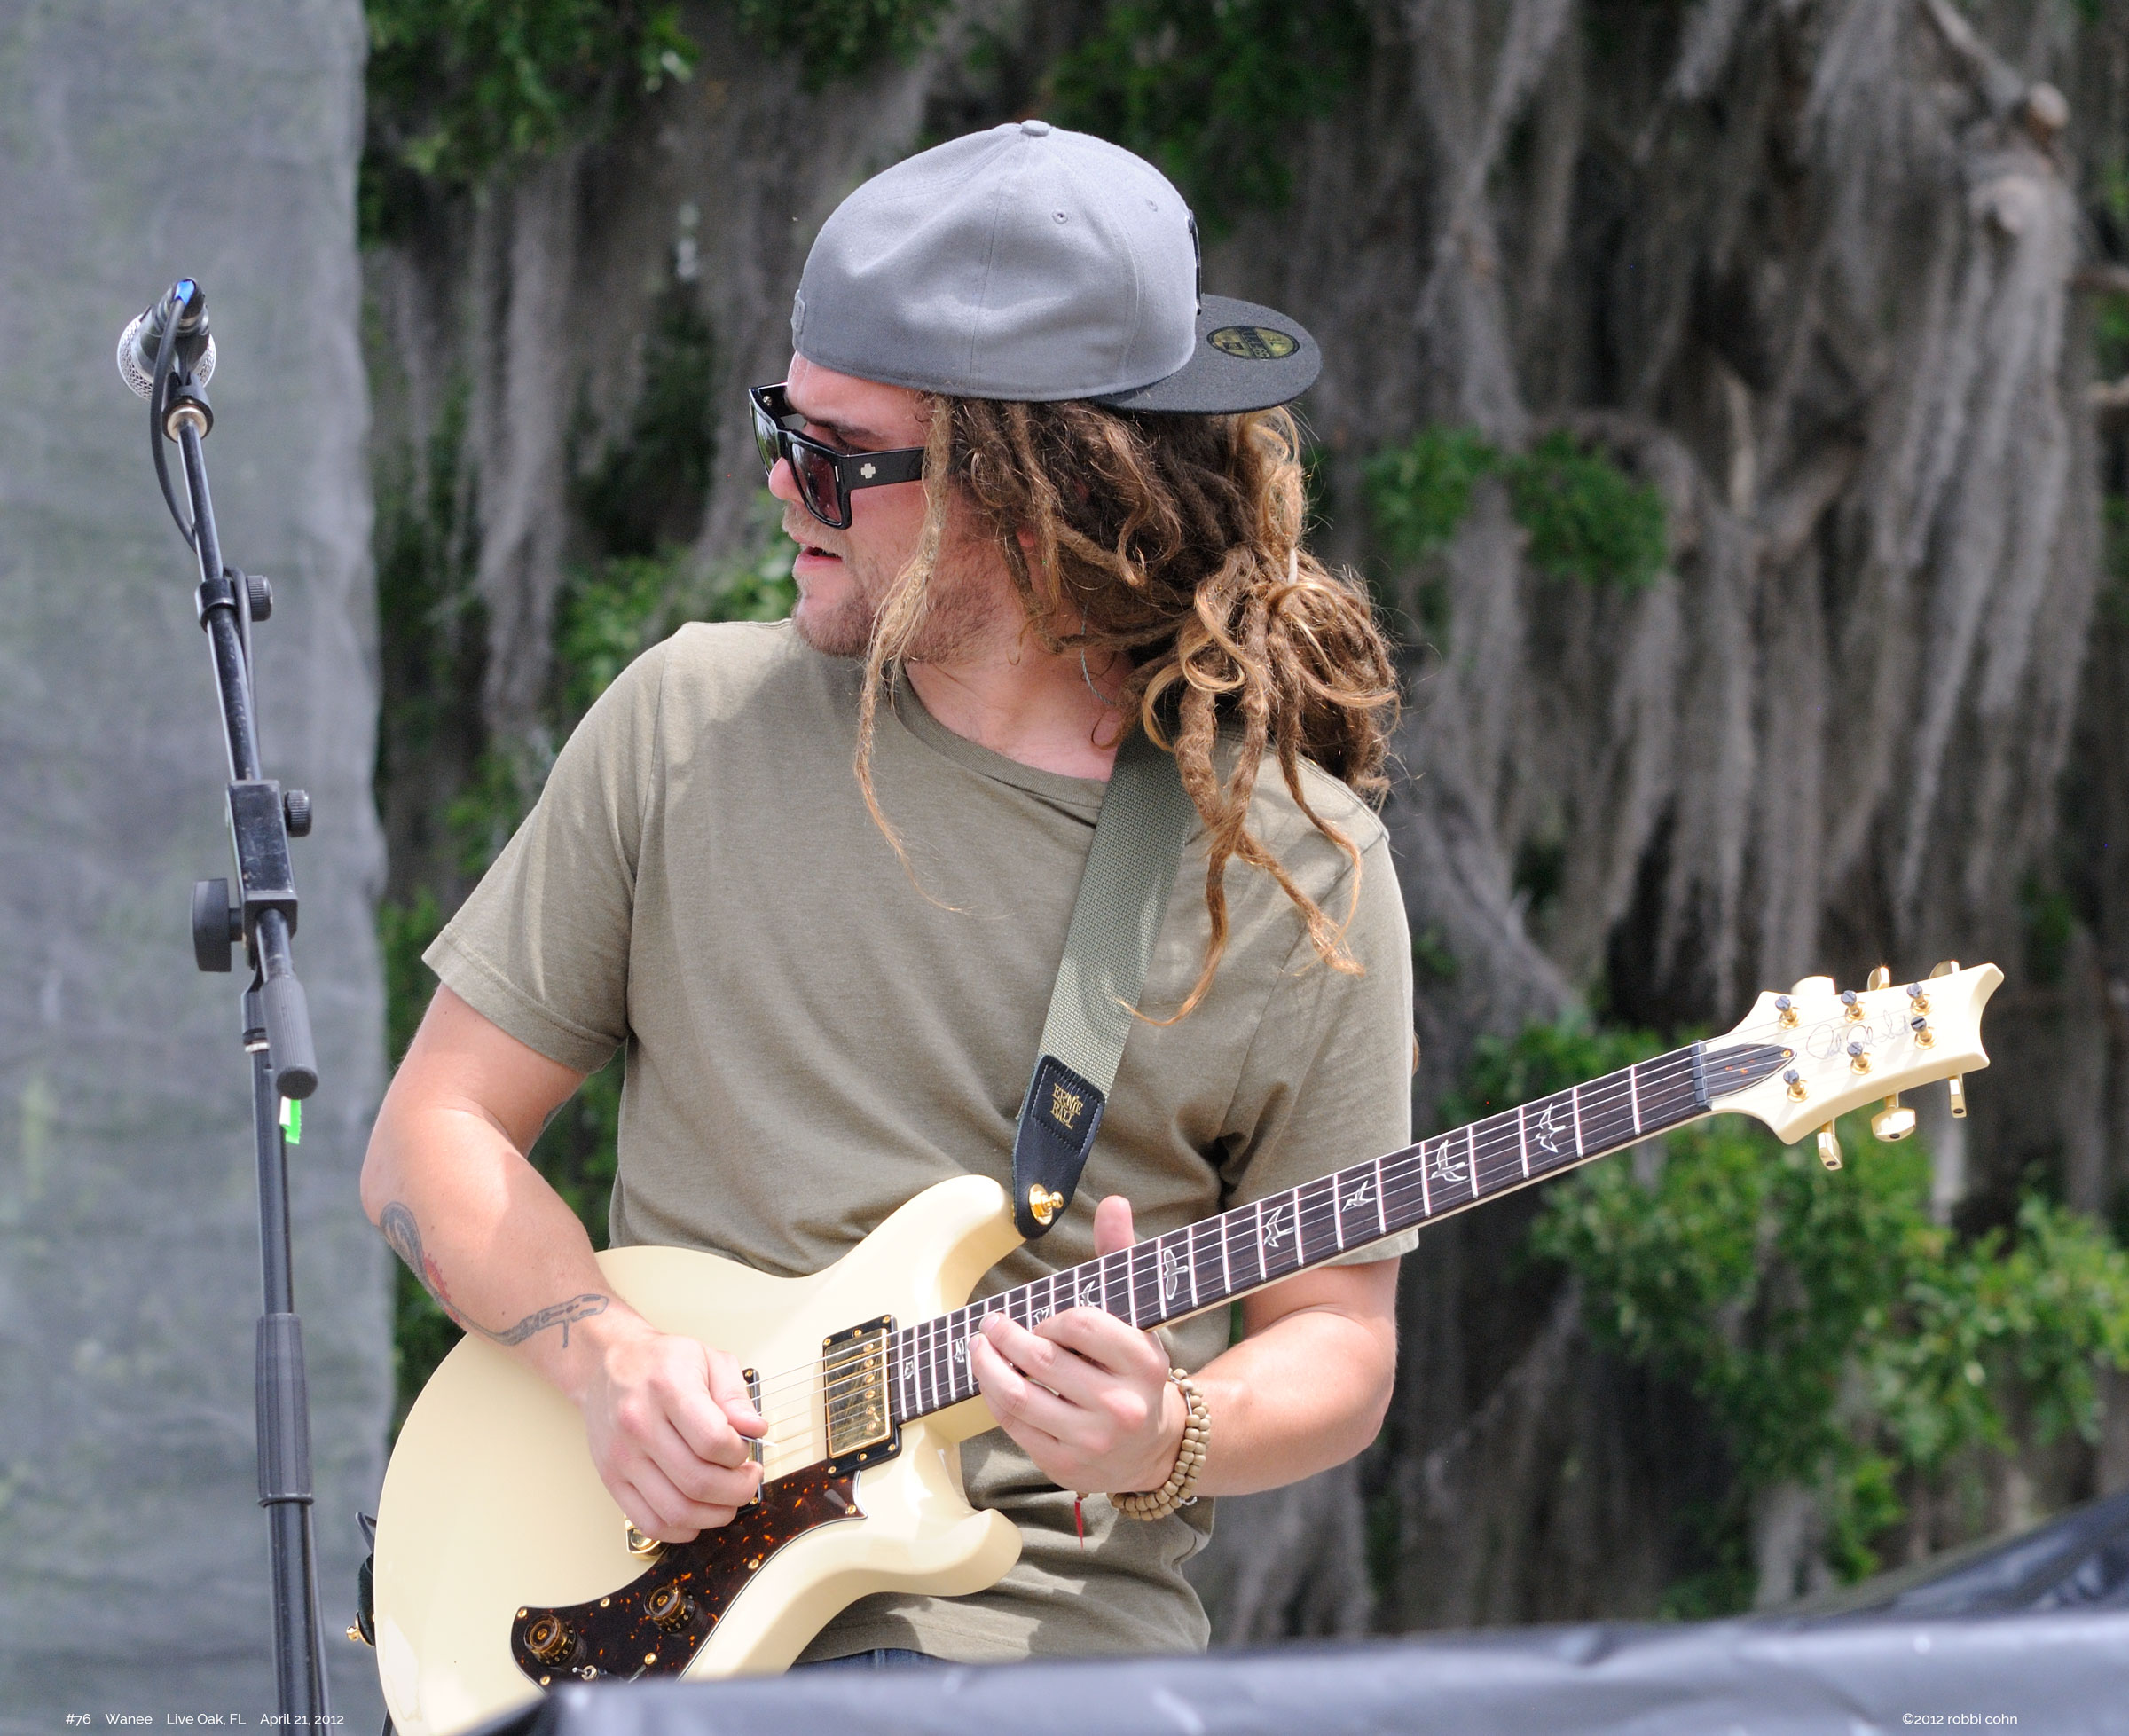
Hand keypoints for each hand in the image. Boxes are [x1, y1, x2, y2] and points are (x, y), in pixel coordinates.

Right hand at [576, 1316, 764, 1542]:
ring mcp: (621, 1457)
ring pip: (675, 1510)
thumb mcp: (708, 1359)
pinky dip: (681, 1529)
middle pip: (697, 1481)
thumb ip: (735, 1395)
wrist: (606, 1365)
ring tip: (729, 1499)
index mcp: (667, 1388)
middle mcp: (639, 1425)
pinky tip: (699, 1514)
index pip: (712, 1441)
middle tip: (749, 1480)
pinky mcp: (610, 1480)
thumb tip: (756, 1430)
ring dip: (714, 1515)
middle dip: (737, 1490)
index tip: (746, 1451)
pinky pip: (649, 1523)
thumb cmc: (662, 1361)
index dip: (739, 1455)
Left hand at [969, 1195, 1186, 1494]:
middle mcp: (1121, 1406)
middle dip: (1006, 1335)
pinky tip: (991, 1380)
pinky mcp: (1066, 1466)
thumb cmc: (1137, 1369)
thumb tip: (1114, 1203)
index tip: (1044, 1318)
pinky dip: (994, 1398)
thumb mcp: (1138, 1315)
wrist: (1156, 1447)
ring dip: (988, 1366)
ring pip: (1020, 1396)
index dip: (1051, 1317)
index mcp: (1143, 1363)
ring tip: (980, 1347)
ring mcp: (1092, 1441)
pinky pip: (1015, 1427)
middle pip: (1043, 1359)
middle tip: (991, 1322)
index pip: (1080, 1324)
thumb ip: (1121, 1256)